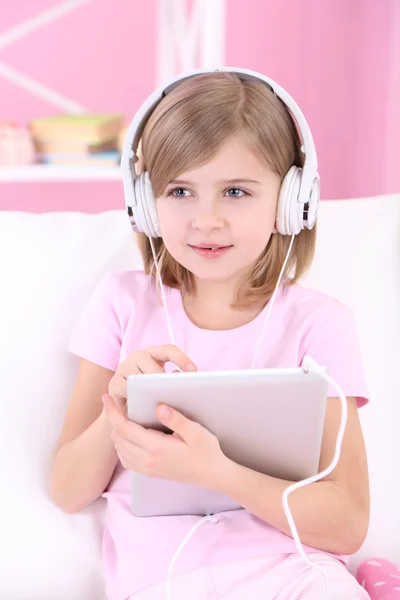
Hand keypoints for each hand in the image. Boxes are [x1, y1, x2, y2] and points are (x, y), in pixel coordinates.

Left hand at [102, 395, 228, 489]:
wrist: (212, 475)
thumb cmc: (206, 451)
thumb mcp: (196, 431)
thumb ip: (176, 419)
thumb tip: (158, 407)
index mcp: (156, 448)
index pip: (124, 428)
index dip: (112, 411)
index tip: (106, 397)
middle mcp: (147, 460)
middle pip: (118, 437)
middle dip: (114, 419)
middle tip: (119, 403)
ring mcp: (147, 469)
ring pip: (119, 448)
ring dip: (118, 432)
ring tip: (125, 417)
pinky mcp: (149, 473)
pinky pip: (126, 459)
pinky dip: (123, 445)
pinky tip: (132, 436)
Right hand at [107, 344, 196, 414]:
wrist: (129, 413)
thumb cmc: (153, 398)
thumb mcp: (166, 387)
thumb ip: (175, 383)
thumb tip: (187, 380)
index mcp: (154, 354)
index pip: (169, 350)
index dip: (182, 359)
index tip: (194, 372)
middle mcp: (138, 356)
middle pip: (152, 363)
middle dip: (163, 379)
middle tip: (175, 391)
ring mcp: (124, 367)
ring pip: (138, 375)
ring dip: (149, 387)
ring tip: (161, 399)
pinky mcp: (114, 382)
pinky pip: (126, 388)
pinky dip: (135, 396)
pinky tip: (143, 406)